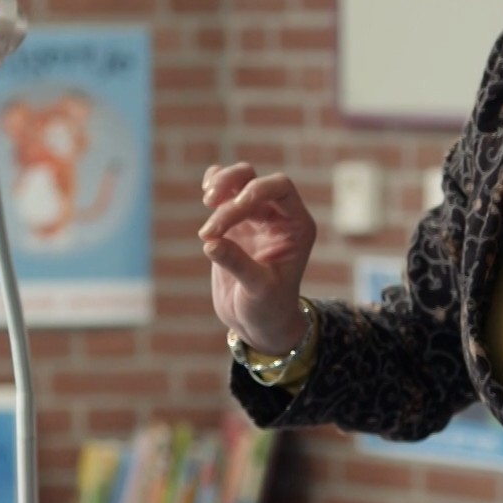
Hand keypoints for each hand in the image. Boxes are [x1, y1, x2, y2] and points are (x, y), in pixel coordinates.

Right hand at [200, 162, 316, 353]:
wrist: (258, 322)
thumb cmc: (269, 308)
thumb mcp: (258, 290)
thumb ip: (238, 264)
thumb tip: (210, 243)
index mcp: (296, 226)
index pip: (280, 188)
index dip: (257, 190)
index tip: (235, 206)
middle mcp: (277, 216)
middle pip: (254, 180)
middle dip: (230, 191)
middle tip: (209, 220)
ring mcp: (255, 217)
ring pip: (238, 180)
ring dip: (220, 184)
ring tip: (207, 203)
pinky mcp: (233, 222)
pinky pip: (224, 191)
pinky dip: (213, 186)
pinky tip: (207, 198)